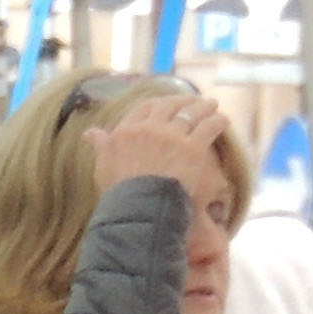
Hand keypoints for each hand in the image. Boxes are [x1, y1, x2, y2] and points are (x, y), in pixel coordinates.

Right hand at [90, 88, 229, 197]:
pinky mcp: (193, 146)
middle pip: (171, 105)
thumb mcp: (103, 167)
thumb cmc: (118, 194)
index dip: (159, 104)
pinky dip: (218, 121)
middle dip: (184, 101)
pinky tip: (223, 121)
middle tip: (194, 102)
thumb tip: (90, 133)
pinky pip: (210, 126)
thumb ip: (101, 146)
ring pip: (193, 111)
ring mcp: (172, 136)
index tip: (168, 105)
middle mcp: (149, 128)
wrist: (138, 211)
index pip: (145, 108)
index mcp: (126, 132)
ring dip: (204, 106)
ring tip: (212, 106)